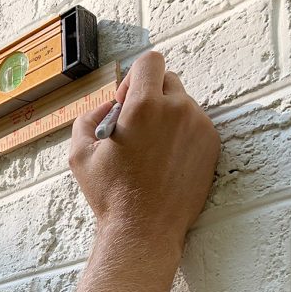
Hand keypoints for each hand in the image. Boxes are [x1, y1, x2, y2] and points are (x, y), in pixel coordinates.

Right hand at [69, 51, 220, 253]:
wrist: (144, 230)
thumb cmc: (111, 195)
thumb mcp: (79, 155)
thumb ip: (88, 118)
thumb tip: (108, 107)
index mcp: (144, 107)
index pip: (150, 62)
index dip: (133, 77)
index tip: (126, 102)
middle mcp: (177, 110)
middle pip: (168, 79)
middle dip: (150, 96)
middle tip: (135, 128)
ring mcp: (199, 126)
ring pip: (182, 104)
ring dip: (165, 117)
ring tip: (149, 151)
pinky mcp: (211, 144)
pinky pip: (195, 125)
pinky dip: (180, 135)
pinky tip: (164, 162)